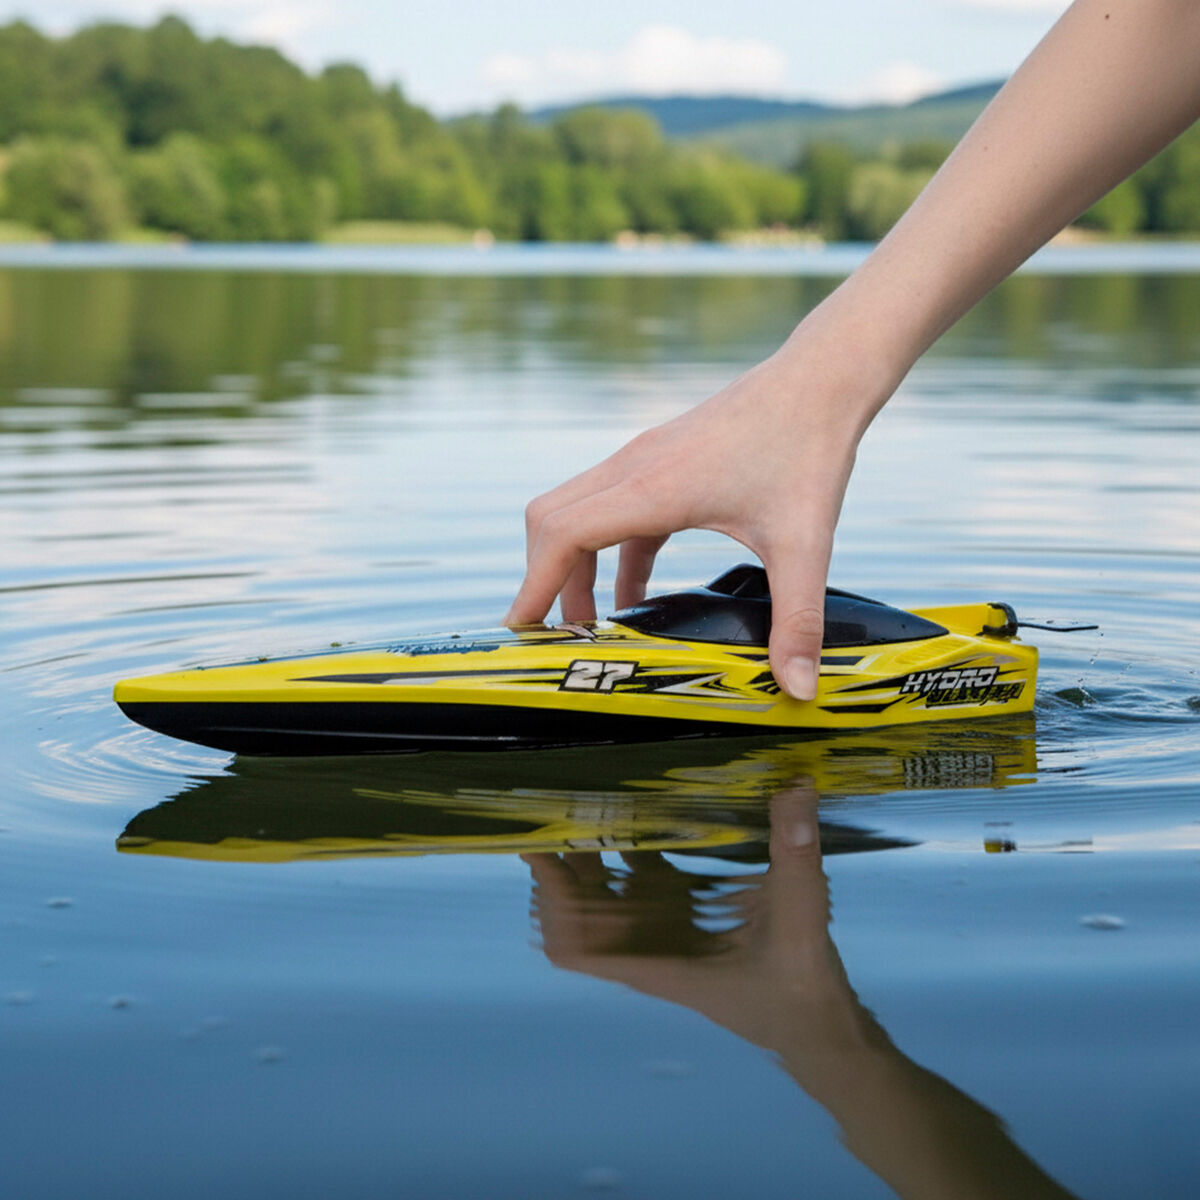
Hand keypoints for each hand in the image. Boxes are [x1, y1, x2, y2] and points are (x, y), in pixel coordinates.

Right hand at [505, 327, 894, 699]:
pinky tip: (637, 597)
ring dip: (575, 569)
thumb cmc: (810, 450)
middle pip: (549, 524)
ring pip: (575, 514)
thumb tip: (799, 689)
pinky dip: (609, 556)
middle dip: (544, 583)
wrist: (822, 379)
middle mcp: (633, 468)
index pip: (561, 537)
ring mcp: (643, 460)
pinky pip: (612, 512)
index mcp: (652, 488)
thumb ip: (797, 620)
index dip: (533, 587)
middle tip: (557, 639)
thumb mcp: (806, 544)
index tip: (519, 633)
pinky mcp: (660, 460)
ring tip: (594, 627)